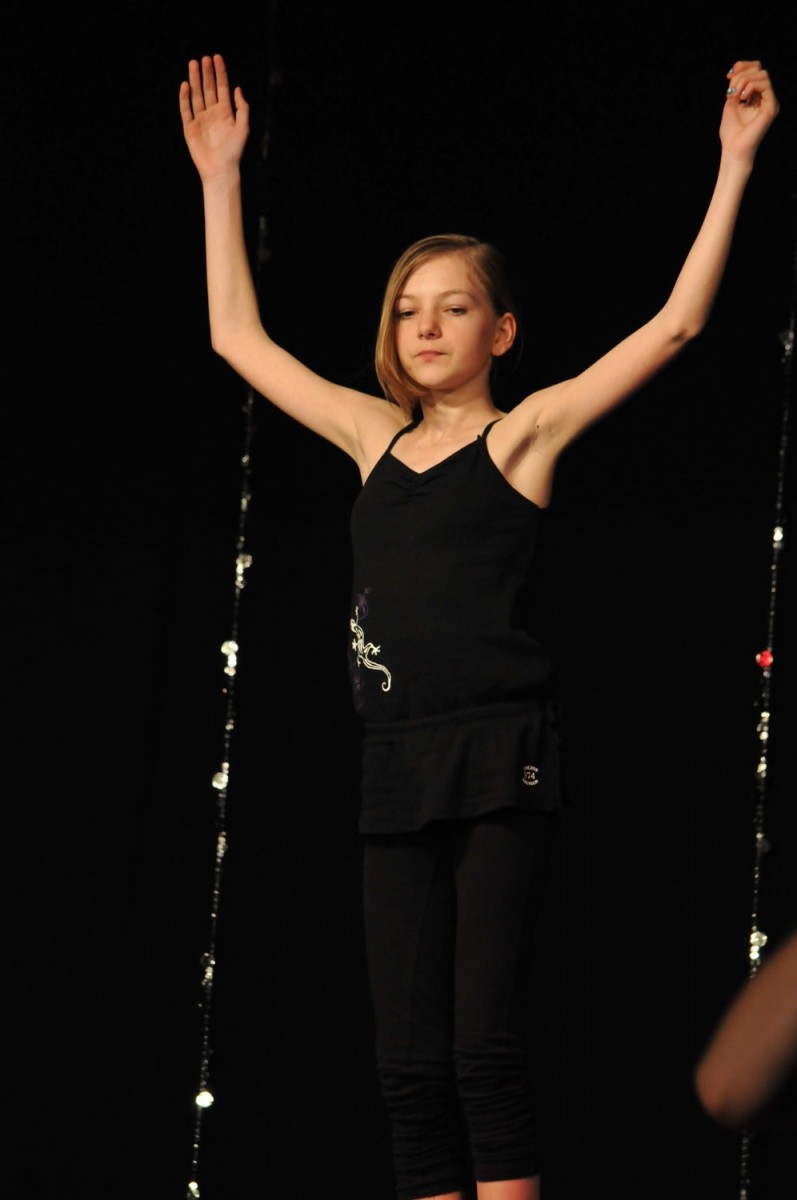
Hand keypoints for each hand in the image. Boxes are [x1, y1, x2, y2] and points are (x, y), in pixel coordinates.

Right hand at [179, 54, 249, 180]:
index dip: (220, 73)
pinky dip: (184, 97)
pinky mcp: (190, 128)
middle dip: (207, 73)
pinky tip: (186, 85)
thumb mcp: (243, 128)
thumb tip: (237, 88)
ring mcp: (200, 120)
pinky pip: (186, 109)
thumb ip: (242, 108)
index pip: (222, 88)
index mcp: (226, 113)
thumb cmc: (234, 151)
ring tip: (193, 64)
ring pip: (196, 95)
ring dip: (195, 80)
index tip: (217, 58)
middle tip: (204, 58)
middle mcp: (212, 114)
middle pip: (208, 89)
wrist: (220, 170)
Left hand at [720, 61, 778, 163]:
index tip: (728, 76)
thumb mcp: (731, 103)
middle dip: (741, 75)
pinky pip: (765, 84)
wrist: (733, 150)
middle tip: (730, 92)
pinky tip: (742, 98)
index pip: (755, 70)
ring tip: (734, 96)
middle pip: (759, 69)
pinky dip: (751, 86)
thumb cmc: (731, 133)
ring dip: (744, 81)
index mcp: (756, 96)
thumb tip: (737, 74)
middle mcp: (765, 97)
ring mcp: (770, 102)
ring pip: (762, 74)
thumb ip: (736, 87)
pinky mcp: (772, 107)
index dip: (742, 67)